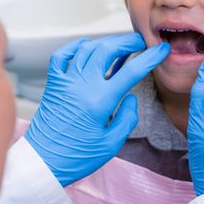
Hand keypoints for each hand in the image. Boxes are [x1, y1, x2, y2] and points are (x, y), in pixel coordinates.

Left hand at [25, 33, 169, 186]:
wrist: (43, 161)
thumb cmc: (76, 156)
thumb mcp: (111, 144)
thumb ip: (127, 118)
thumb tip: (130, 97)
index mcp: (100, 101)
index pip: (131, 71)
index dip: (150, 57)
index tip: (161, 50)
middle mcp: (82, 85)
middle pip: (107, 49)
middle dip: (128, 41)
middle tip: (141, 41)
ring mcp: (66, 82)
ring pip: (87, 48)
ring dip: (106, 42)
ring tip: (119, 44)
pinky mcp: (54, 83)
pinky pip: (62, 55)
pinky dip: (75, 46)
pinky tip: (87, 46)